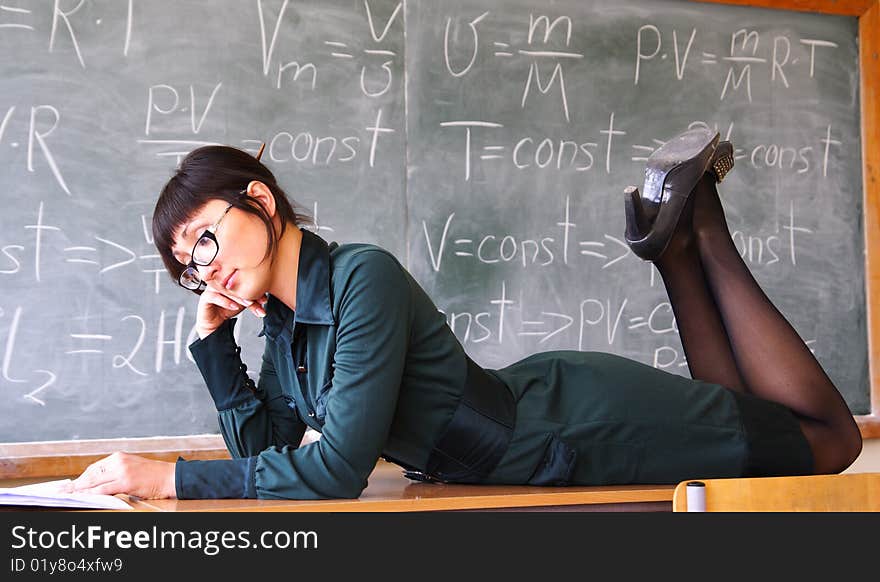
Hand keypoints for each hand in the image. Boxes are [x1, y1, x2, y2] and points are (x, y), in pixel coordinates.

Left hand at [62, 452, 176, 498]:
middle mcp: (119, 461)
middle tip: (64, 491)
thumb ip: (116, 472)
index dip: (81, 478)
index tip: (71, 485)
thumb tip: (97, 483)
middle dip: (77, 483)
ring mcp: (122, 471)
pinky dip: (93, 494)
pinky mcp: (126, 482)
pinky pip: (104, 489)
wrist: (170, 477)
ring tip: (69, 495)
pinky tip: (85, 497)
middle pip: (91, 474)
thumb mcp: (132, 468)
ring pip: (95, 481)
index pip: (94, 468)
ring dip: (80, 489)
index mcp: (119, 457)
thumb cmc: (153, 475)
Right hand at [196, 287, 267, 338]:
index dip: (255, 289)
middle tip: (259, 301)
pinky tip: (234, 306)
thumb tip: (265, 299)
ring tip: (249, 304)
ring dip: (238, 297)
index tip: (264, 299)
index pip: (243, 281)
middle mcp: (220, 283)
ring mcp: (212, 289)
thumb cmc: (226, 310)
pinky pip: (214, 296)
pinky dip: (225, 301)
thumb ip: (251, 299)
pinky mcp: (205, 298)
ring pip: (226, 289)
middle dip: (249, 293)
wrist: (214, 324)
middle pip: (235, 284)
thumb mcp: (242, 304)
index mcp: (228, 280)